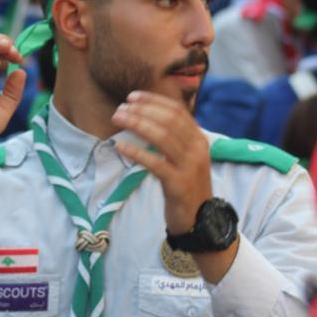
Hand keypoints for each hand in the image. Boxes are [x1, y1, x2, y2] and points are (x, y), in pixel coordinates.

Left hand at [111, 91, 211, 232]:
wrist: (199, 219)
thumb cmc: (186, 186)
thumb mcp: (185, 158)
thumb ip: (173, 139)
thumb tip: (146, 118)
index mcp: (199, 139)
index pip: (177, 111)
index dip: (154, 101)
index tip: (132, 97)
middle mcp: (197, 149)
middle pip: (169, 120)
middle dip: (142, 111)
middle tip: (120, 109)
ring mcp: (190, 166)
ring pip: (163, 137)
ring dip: (137, 124)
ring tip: (118, 120)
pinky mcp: (179, 183)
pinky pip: (155, 163)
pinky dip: (136, 152)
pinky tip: (120, 146)